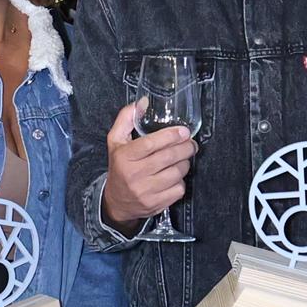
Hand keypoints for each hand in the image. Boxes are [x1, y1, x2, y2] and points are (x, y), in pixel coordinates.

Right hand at [100, 98, 196, 227]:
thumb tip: (143, 102)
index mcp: (124, 157)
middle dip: (185, 148)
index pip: (150, 144)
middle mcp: (134, 174)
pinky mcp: (155, 204)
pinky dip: (181, 181)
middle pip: (168, 158)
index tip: (184, 131)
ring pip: (176, 173)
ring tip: (183, 158)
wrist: (116, 202)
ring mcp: (145, 192)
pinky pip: (178, 189)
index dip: (171, 136)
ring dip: (185, 163)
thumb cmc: (119, 166)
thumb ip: (126, 119)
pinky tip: (175, 176)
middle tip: (191, 143)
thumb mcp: (115, 141)